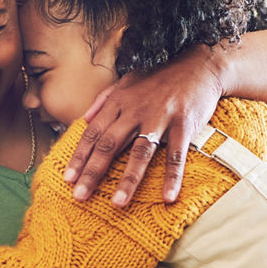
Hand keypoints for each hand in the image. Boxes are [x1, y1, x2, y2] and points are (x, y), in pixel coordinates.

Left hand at [65, 44, 225, 205]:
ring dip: (128, 179)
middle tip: (80, 196)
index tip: (67, 179)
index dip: (79, 156)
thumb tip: (83, 119)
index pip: (93, 133)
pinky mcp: (183, 124)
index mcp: (119, 102)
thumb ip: (104, 100)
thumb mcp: (127, 81)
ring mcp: (160, 117)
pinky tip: (168, 197)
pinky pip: (176, 154)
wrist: (199, 64)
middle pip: (109, 145)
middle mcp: (135, 110)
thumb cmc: (160, 77)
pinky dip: (173, 177)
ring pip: (140, 152)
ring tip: (118, 203)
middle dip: (93, 172)